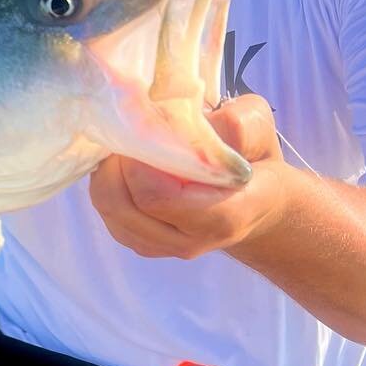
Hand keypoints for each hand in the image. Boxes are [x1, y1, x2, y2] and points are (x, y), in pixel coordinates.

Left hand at [89, 94, 295, 260]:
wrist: (258, 204)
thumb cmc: (255, 160)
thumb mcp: (257, 130)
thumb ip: (235, 123)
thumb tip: (190, 119)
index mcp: (225, 216)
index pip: (157, 195)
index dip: (140, 159)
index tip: (144, 128)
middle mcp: (189, 240)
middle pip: (121, 202)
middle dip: (116, 160)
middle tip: (127, 129)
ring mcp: (160, 246)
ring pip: (108, 205)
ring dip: (108, 169)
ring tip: (127, 142)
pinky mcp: (138, 241)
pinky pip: (107, 210)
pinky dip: (108, 181)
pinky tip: (126, 162)